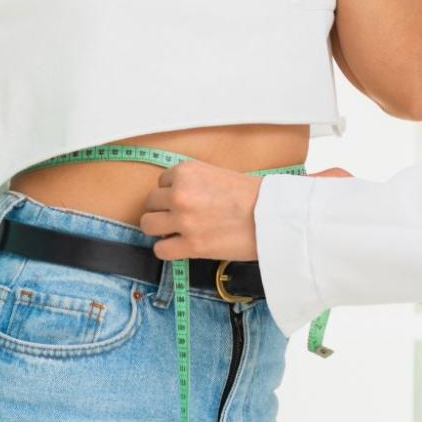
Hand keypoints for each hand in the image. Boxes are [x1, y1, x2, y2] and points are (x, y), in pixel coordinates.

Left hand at [141, 160, 264, 261]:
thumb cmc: (254, 196)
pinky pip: (160, 250)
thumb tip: (180, 196)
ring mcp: (183, 220)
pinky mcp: (190, 245)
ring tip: (174, 232)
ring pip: (148, 225)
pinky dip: (168, 250)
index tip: (185, 200)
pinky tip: (179, 247)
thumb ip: (195, 182)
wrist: (273, 217)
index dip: (172, 193)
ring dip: (159, 230)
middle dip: (162, 210)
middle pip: (150, 203)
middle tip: (178, 217)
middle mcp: (180, 193)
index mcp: (187, 171)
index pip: (161, 182)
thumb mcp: (218, 175)